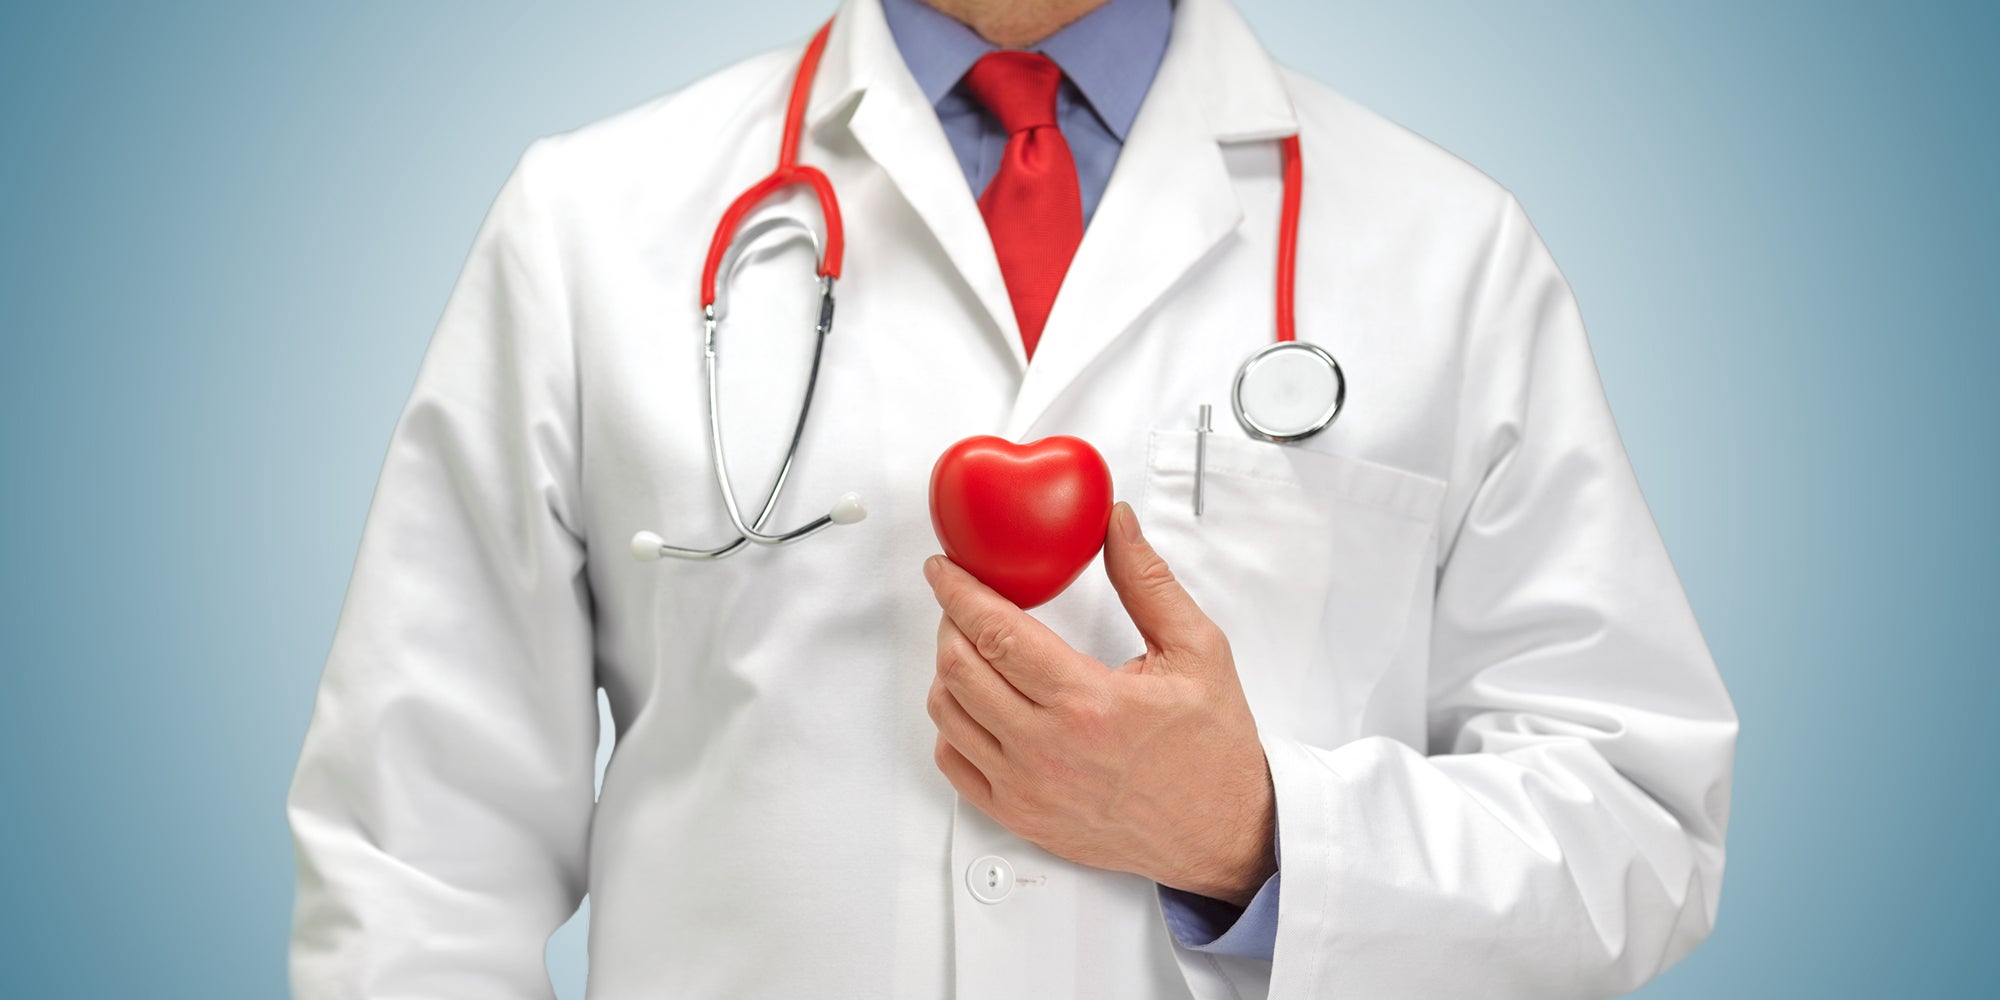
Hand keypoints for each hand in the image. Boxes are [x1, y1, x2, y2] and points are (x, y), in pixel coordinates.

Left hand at [923, 501, 1276, 906]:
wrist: (1222, 832)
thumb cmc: (1212, 749)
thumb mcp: (1198, 651)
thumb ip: (1148, 582)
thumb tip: (1116, 525)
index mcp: (1089, 703)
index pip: (996, 632)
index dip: (959, 591)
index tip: (945, 569)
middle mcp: (1048, 750)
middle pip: (958, 668)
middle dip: (950, 621)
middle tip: (964, 602)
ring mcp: (1028, 789)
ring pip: (946, 714)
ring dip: (947, 671)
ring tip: (974, 648)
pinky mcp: (1021, 816)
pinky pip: (954, 763)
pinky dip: (952, 725)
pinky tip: (977, 704)